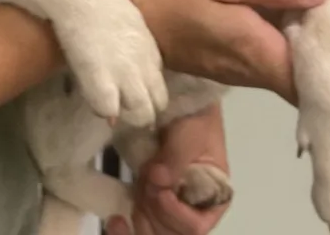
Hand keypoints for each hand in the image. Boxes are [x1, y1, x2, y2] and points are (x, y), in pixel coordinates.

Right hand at [104, 0, 329, 102]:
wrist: (107, 8)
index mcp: (255, 52)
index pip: (317, 78)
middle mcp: (249, 70)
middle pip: (305, 71)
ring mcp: (232, 66)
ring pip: (285, 60)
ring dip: (308, 35)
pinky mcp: (219, 55)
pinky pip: (265, 51)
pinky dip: (283, 31)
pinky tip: (283, 2)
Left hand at [107, 104, 229, 234]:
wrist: (181, 107)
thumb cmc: (196, 120)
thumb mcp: (192, 134)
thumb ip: (178, 157)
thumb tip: (158, 179)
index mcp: (213, 199)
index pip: (195, 226)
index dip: (176, 215)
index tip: (161, 193)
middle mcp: (192, 210)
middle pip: (171, 234)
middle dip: (155, 213)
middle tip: (148, 183)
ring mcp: (169, 208)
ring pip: (153, 231)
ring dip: (140, 214)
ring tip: (139, 185)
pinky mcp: (150, 201)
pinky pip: (139, 224)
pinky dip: (124, 228)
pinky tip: (116, 221)